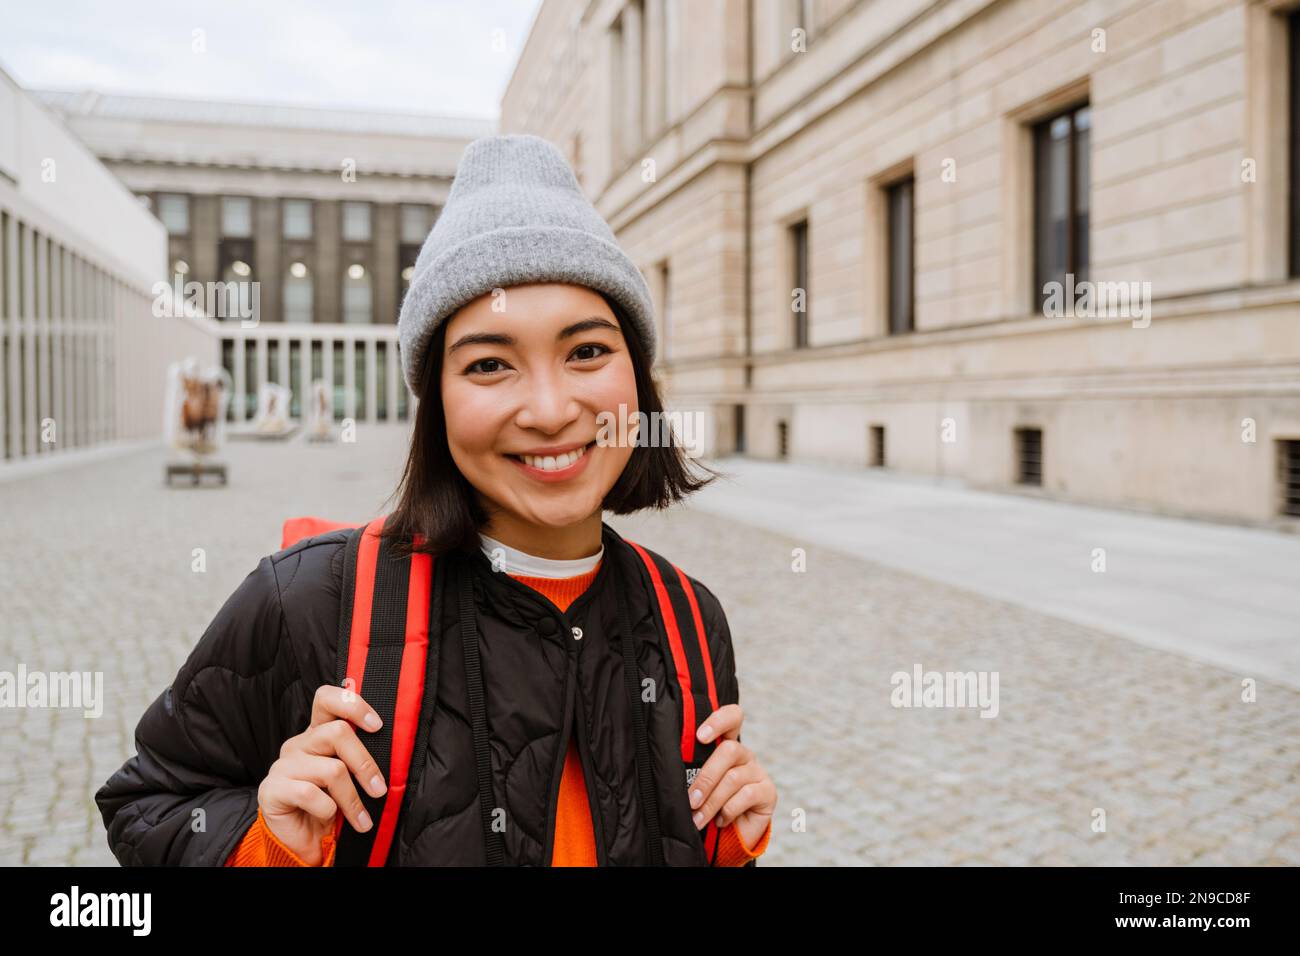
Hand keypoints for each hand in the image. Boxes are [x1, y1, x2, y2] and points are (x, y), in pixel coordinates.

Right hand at [257, 684, 387, 864]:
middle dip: (365, 764)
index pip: (327, 699)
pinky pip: (309, 793)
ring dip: (352, 799)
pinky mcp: (271, 789)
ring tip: (362, 819)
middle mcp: (298, 744)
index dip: (353, 705)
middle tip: (379, 790)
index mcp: (317, 734)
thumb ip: (359, 756)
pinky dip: (327, 809)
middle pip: (337, 733)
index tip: (377, 726)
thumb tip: (391, 747)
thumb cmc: (330, 804)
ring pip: (331, 769)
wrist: (303, 840)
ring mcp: (282, 765)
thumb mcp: (349, 777)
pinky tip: (329, 818)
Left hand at [687, 704, 775, 851]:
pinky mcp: (768, 792)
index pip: (731, 718)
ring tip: (698, 819)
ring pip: (733, 777)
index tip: (699, 736)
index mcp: (725, 745)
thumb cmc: (707, 804)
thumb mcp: (696, 785)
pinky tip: (721, 820)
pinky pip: (747, 795)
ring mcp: (757, 772)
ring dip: (712, 801)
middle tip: (691, 800)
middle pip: (729, 750)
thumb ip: (690, 772)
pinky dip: (729, 810)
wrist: (728, 835)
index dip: (719, 720)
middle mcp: (743, 754)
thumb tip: (671, 769)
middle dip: (706, 777)